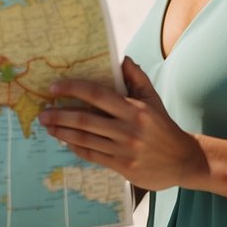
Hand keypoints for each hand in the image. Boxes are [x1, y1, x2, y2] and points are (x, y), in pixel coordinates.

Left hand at [38, 57, 204, 191]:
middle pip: (85, 119)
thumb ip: (137, 78)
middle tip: (42, 112)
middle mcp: (128, 129)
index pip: (97, 94)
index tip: (55, 87)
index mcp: (134, 109)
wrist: (183, 160)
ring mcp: (124, 150)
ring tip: (48, 126)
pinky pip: (92, 155)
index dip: (73, 89)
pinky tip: (65, 141)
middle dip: (59, 114)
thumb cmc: (164, 126)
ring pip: (84, 139)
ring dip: (62, 132)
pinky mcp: (122, 167)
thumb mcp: (153, 99)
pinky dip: (75, 147)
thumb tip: (122, 59)